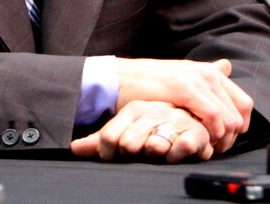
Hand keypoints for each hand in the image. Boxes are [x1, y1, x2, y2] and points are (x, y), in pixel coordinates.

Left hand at [71, 100, 211, 161]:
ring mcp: (173, 121)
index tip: (115, 157)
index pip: (108, 137)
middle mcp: (151, 114)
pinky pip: (182, 148)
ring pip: (154, 147)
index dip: (108, 154)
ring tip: (159, 152)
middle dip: (133, 154)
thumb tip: (73, 149)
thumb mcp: (126, 131)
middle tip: (141, 153)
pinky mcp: (195, 132)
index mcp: (132, 111)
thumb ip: (100, 141)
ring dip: (155, 155)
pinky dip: (177, 155)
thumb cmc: (154, 129)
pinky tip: (176, 153)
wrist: (193, 119)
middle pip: (129, 145)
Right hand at [115, 58, 251, 152]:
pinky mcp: (185, 88)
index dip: (238, 126)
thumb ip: (205, 75)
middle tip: (213, 146)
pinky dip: (210, 132)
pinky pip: (213, 116)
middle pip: (240, 114)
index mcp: (209, 72)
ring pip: (230, 118)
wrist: (119, 79)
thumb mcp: (181, 76)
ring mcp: (198, 79)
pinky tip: (196, 137)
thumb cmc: (147, 84)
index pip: (244, 104)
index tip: (222, 138)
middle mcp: (208, 73)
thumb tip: (227, 65)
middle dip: (231, 136)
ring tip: (204, 144)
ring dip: (221, 137)